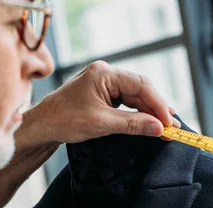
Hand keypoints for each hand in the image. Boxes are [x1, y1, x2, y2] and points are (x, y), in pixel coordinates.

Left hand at [19, 61, 178, 148]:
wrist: (41, 126)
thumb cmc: (64, 121)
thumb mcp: (101, 124)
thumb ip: (132, 124)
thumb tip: (159, 128)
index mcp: (103, 73)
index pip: (140, 85)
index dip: (158, 104)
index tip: (169, 122)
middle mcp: (104, 73)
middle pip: (139, 89)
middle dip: (156, 108)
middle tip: (172, 127)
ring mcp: (103, 83)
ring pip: (134, 96)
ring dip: (149, 111)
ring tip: (165, 126)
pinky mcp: (101, 94)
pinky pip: (125, 101)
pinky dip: (137, 112)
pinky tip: (148, 121)